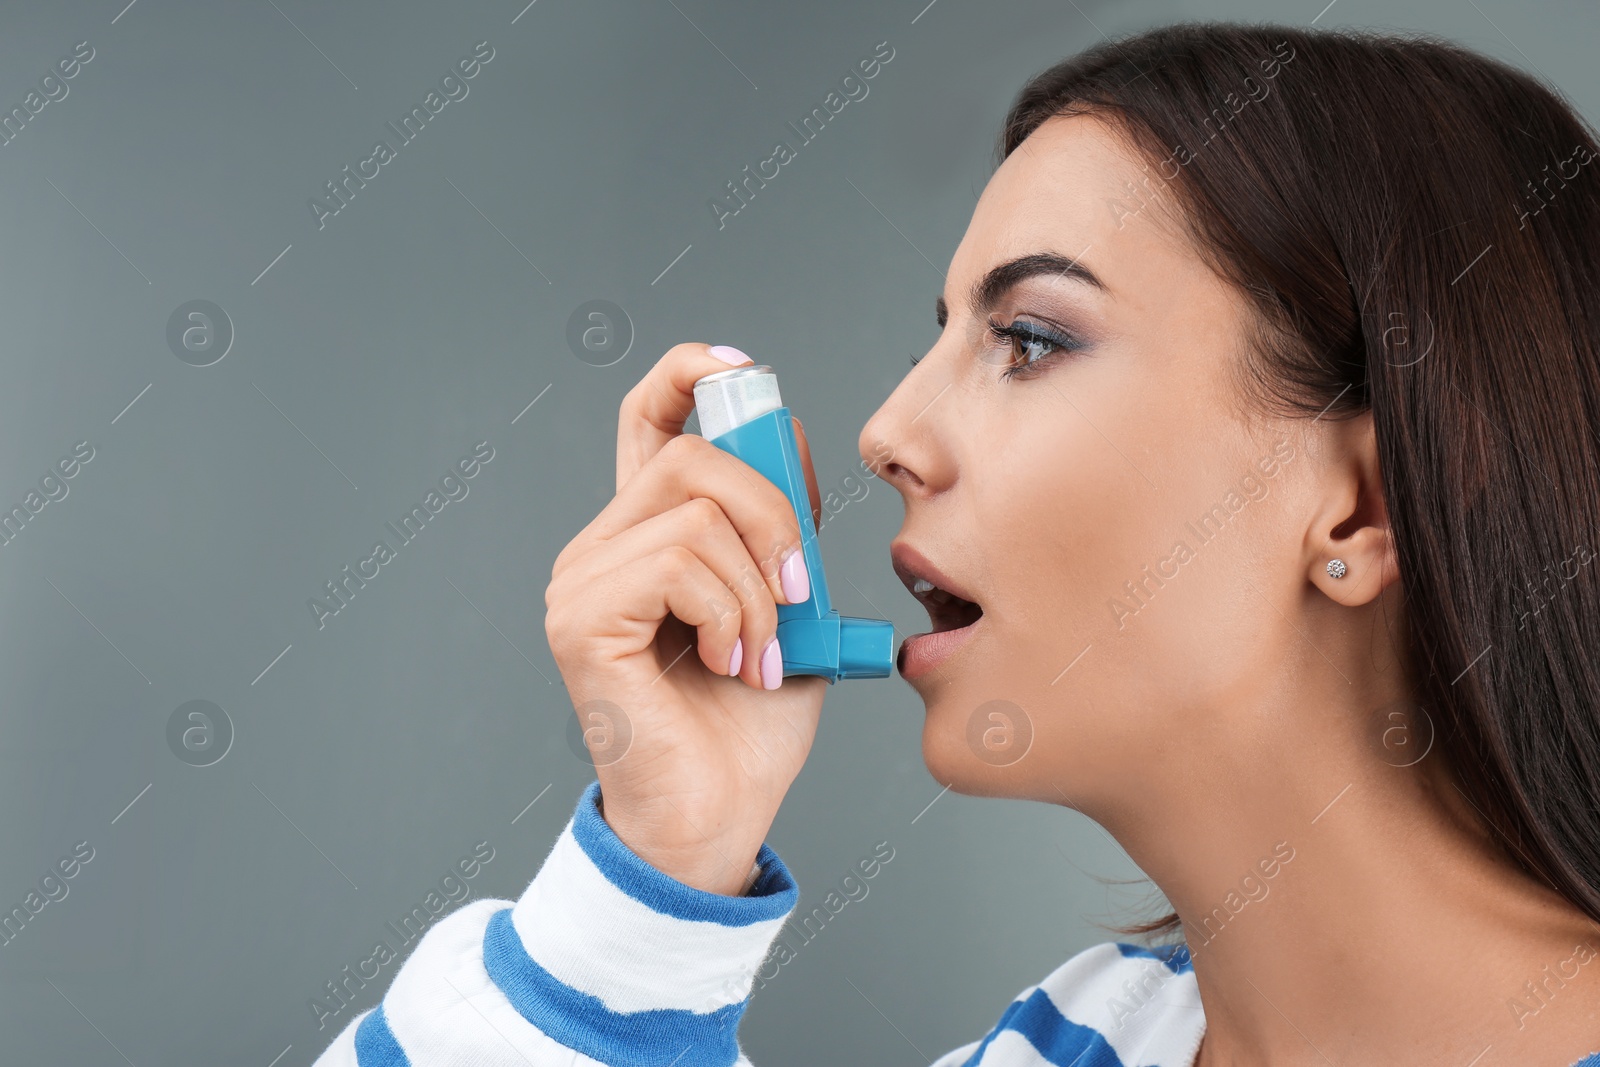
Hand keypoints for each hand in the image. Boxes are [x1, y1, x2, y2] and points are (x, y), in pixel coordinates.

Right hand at [545, 344, 828, 894]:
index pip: (649, 418)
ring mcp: (582, 581)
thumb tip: (790, 436)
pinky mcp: (581, 619)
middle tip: (797, 589)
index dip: (691, 375)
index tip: (745, 371)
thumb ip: (782, 525)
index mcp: (650, 534)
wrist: (720, 813)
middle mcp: (604, 546)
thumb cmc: (748, 721)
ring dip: (758, 587)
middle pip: (691, 455)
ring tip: (760, 651)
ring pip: (693, 512)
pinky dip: (730, 612)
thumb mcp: (789, 603)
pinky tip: (732, 663)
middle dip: (771, 513)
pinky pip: (676, 563)